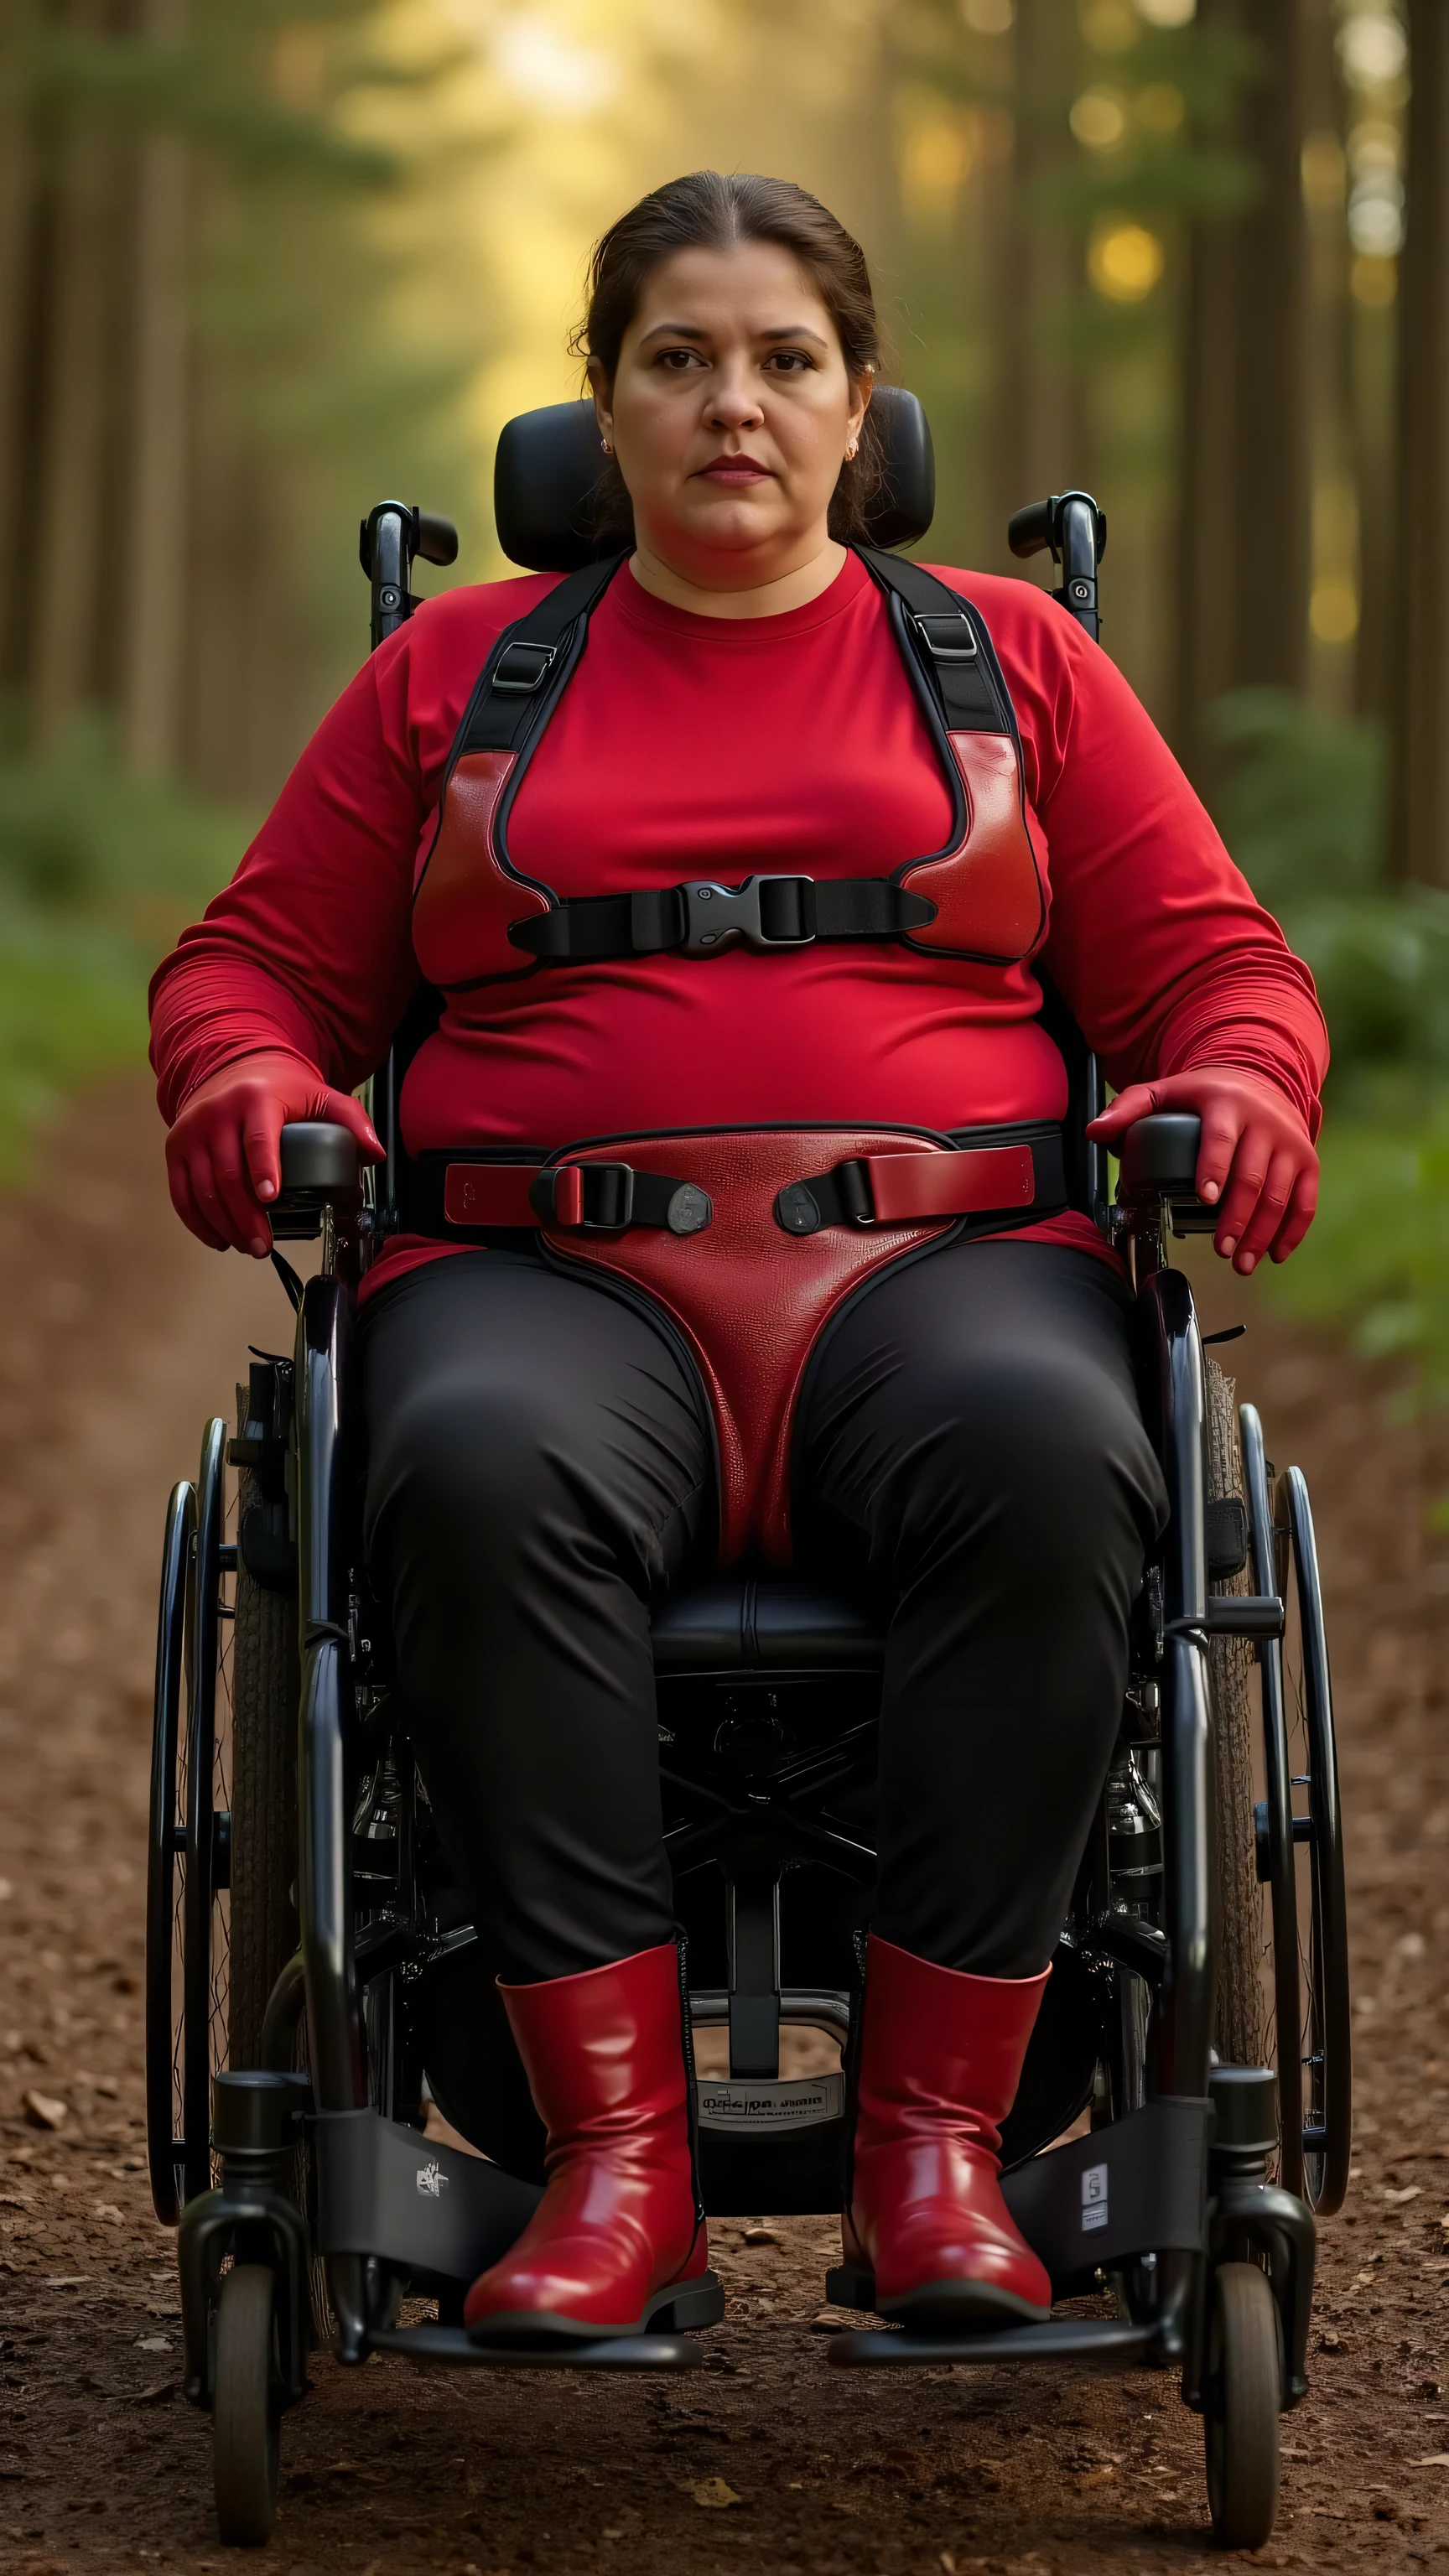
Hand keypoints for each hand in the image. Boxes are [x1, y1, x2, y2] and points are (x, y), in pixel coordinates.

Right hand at [165, 1049, 382, 1256]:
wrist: (232, 1069)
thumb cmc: (280, 1090)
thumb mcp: (319, 1095)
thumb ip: (351, 1120)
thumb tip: (374, 1153)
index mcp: (257, 1100)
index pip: (258, 1140)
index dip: (263, 1171)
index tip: (271, 1200)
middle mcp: (218, 1113)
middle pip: (229, 1174)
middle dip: (246, 1217)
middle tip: (263, 1245)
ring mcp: (192, 1131)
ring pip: (203, 1188)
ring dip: (224, 1224)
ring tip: (247, 1246)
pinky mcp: (175, 1147)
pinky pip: (180, 1192)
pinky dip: (197, 1221)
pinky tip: (218, 1238)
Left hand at [1087, 1069, 1318, 1273]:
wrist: (1261, 1078)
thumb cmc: (1205, 1094)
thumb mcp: (1167, 1091)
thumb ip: (1130, 1108)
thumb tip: (1096, 1131)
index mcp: (1226, 1104)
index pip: (1221, 1139)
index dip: (1214, 1169)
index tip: (1205, 1199)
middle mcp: (1264, 1122)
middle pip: (1252, 1177)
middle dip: (1236, 1218)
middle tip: (1221, 1250)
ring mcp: (1290, 1142)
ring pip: (1280, 1194)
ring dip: (1262, 1233)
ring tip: (1242, 1262)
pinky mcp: (1307, 1160)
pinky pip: (1306, 1200)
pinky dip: (1293, 1231)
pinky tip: (1276, 1254)